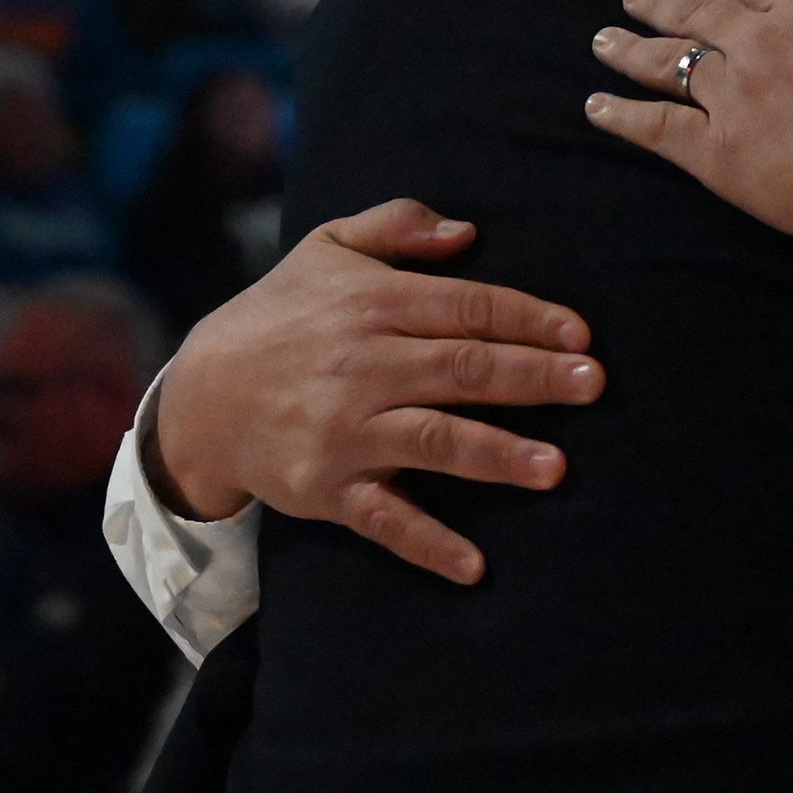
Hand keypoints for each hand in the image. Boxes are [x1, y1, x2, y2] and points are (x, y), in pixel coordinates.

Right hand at [149, 200, 605, 583]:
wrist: (199, 395)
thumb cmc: (281, 316)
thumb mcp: (327, 249)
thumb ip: (396, 225)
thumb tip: (468, 231)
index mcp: (373, 305)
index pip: (465, 307)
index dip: (526, 318)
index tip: (581, 334)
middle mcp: (363, 367)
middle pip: (461, 370)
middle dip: (531, 378)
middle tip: (593, 384)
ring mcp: (344, 431)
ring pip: (432, 441)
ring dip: (496, 456)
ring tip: (556, 469)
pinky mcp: (327, 487)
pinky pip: (383, 519)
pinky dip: (428, 544)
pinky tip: (474, 567)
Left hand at [585, 0, 792, 265]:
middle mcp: (761, 44)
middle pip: (697, 16)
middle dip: (660, 4)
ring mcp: (736, 96)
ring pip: (669, 65)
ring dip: (631, 51)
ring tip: (604, 42)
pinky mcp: (722, 154)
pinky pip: (658, 129)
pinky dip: (623, 117)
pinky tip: (597, 107)